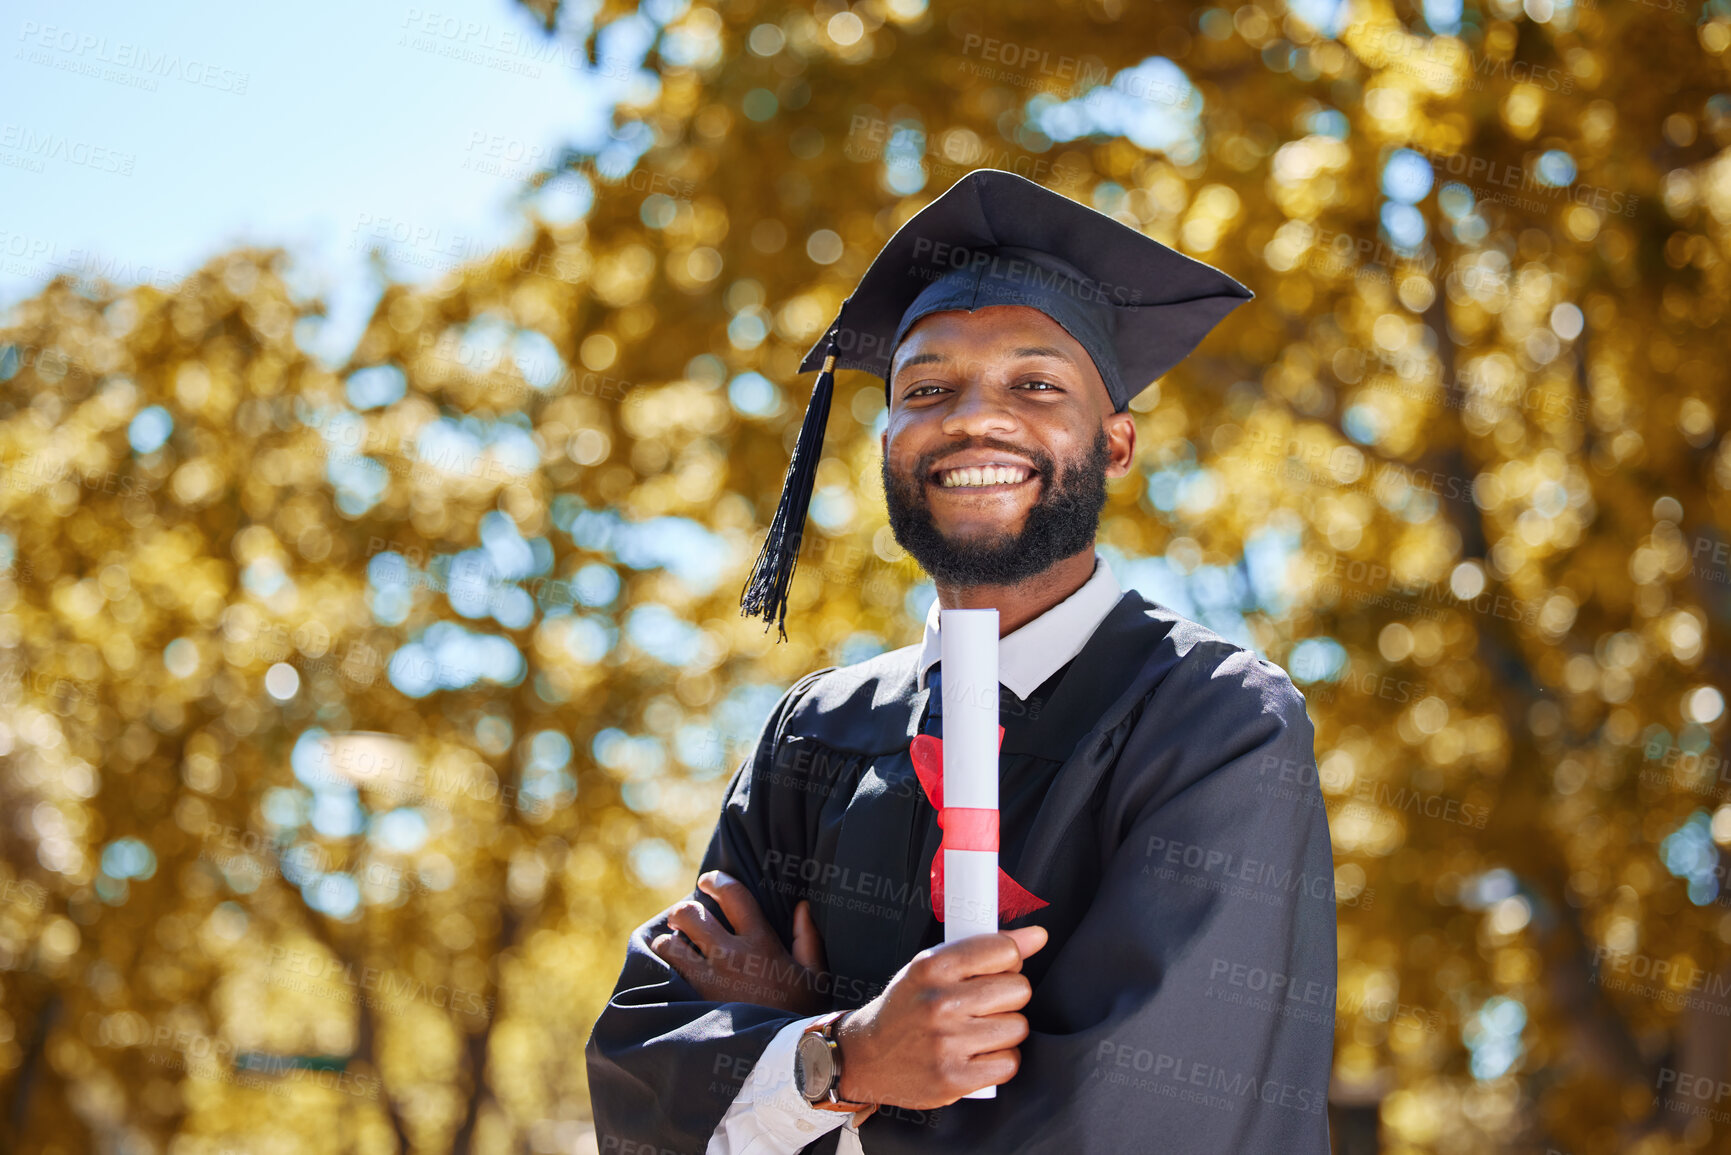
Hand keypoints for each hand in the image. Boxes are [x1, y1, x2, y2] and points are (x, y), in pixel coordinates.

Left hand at [650, 871, 829, 1014]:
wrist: (787, 1057)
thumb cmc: (803, 1013)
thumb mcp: (815, 974)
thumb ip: (807, 938)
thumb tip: (802, 907)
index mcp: (760, 942)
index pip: (733, 896)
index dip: (717, 881)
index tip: (709, 881)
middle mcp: (730, 956)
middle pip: (690, 915)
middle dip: (683, 909)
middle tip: (684, 914)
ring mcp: (708, 980)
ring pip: (671, 945)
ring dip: (669, 940)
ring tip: (673, 942)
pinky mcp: (695, 1003)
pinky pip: (669, 976)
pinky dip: (666, 967)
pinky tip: (671, 969)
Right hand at [834, 926, 1047, 1109]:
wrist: (867, 1056)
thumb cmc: (908, 1006)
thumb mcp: (933, 966)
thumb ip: (985, 948)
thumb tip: (1038, 936)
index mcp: (933, 966)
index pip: (1005, 951)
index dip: (1009, 961)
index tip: (997, 970)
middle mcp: (940, 1003)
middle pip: (1019, 990)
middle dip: (1008, 997)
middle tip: (986, 1004)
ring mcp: (946, 1043)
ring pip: (1018, 1027)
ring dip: (1005, 1030)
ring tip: (979, 1030)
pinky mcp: (953, 1079)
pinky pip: (1009, 1064)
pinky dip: (1001, 1060)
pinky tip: (980, 1055)